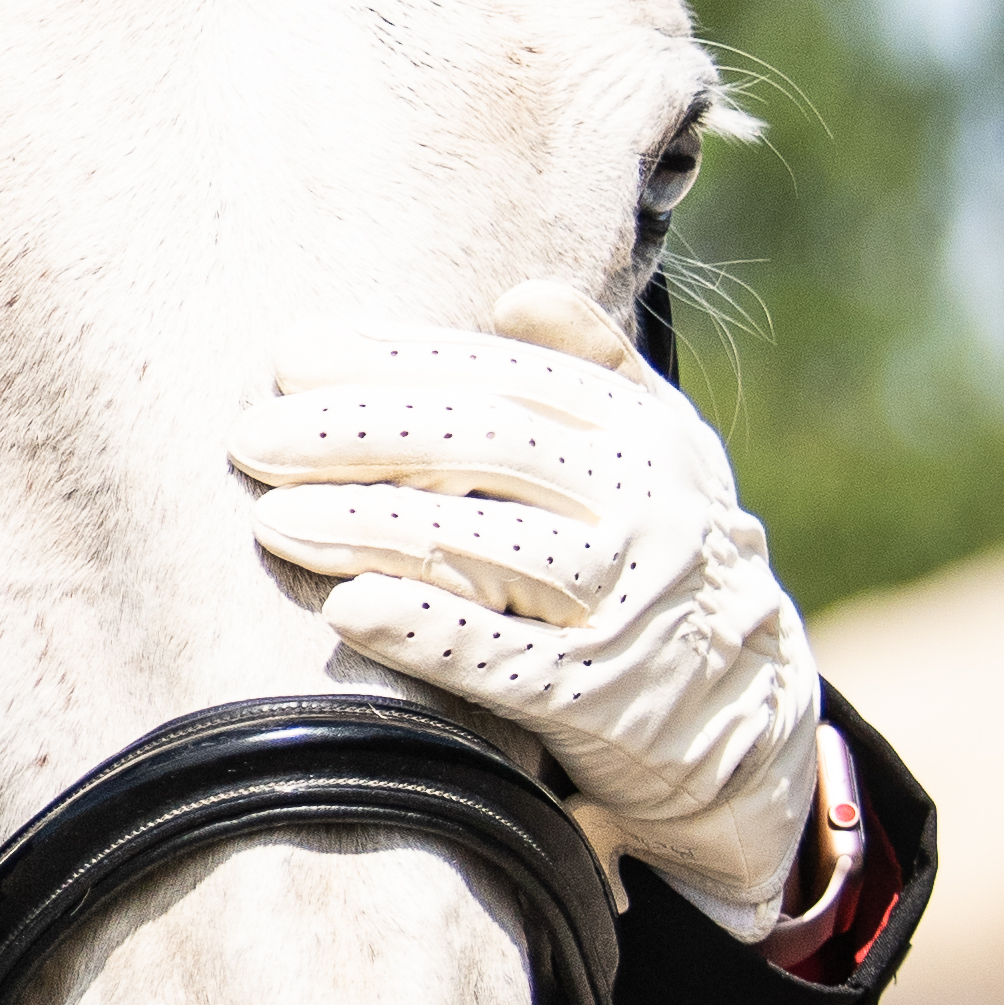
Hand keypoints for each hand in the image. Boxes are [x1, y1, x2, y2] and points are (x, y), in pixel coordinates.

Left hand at [229, 280, 826, 939]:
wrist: (749, 709)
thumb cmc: (665, 553)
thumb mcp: (661, 447)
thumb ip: (592, 368)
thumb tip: (516, 295)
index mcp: (645, 432)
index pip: (505, 376)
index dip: (395, 359)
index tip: (295, 355)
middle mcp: (644, 506)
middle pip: (486, 447)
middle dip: (357, 433)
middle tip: (254, 434)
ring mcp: (628, 604)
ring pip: (488, 546)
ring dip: (370, 527)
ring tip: (272, 516)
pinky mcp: (603, 700)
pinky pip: (503, 661)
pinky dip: (425, 630)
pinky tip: (347, 610)